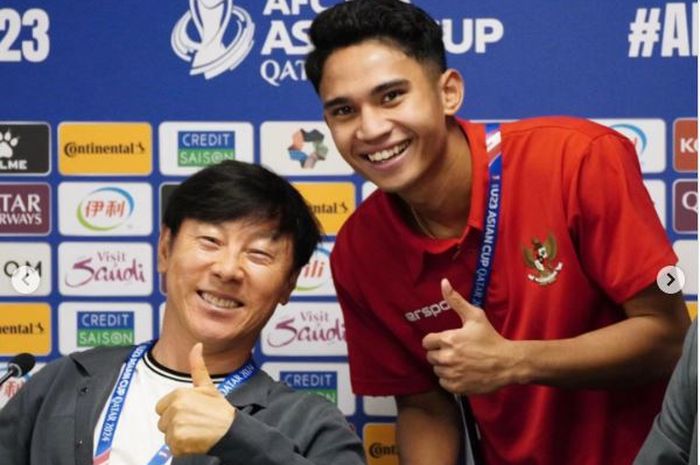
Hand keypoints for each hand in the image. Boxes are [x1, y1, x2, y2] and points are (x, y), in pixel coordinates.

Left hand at [155, 343, 235, 455]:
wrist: (231, 431)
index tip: (190, 413)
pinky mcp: (178, 441)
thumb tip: (197, 345)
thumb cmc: (220, 410)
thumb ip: (198, 367)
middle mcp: (175, 409)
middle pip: (163, 422)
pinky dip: (181, 448)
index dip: (174, 412)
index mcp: (178, 395)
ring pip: (167, 435)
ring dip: (179, 437)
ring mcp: (176, 426)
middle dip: (175, 425)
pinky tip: (195, 442)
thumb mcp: (208, 387)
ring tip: (195, 432)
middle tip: (194, 423)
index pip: (161, 408)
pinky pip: (172, 447)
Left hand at [422, 279, 520, 394]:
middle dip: (440, 353)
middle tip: (455, 352)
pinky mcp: (457, 387)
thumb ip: (456, 300)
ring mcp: (452, 374)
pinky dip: (450, 380)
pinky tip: (462, 373)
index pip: (427, 342)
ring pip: (437, 371)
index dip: (435, 341)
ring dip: (445, 367)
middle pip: (430, 357)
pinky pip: (444, 384)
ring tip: (460, 362)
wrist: (507, 363)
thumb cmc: (490, 338)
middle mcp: (447, 358)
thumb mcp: (475, 316)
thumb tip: (443, 282)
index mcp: (448, 339)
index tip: (445, 341)